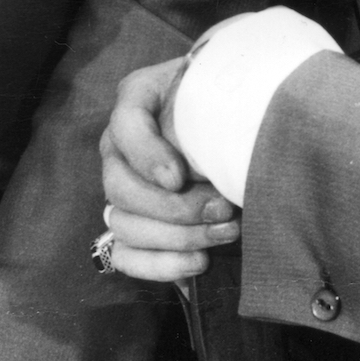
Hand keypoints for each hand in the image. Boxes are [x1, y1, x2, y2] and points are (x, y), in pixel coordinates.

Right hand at [99, 56, 239, 281]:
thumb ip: (217, 118)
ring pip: (124, 223)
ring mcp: (121, 187)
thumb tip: (218, 166)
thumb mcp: (226, 95)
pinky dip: (160, 265)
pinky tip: (199, 261)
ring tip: (225, 233)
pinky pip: (125, 255)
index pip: (126, 125)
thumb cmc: (233, 102)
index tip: (179, 177)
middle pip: (119, 186)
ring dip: (176, 237)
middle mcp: (119, 145)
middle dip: (175, 207)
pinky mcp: (129, 225)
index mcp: (138, 98)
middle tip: (223, 209)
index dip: (147, 155)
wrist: (240, 122)